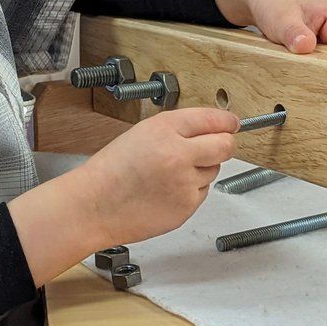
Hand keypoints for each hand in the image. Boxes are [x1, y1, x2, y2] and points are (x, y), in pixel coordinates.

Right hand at [8, 107, 237, 285]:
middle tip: (218, 147)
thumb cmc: (111, 171)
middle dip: (225, 145)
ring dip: (201, 171)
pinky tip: (165, 191)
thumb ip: (177, 130)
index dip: (226, 121)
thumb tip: (212, 129)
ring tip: (169, 175)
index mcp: (164, 129)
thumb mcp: (141, 134)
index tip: (232, 124)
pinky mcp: (186, 206)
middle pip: (225, 146)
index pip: (211, 119)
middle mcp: (178, 154)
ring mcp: (185, 183)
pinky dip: (190, 192)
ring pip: (213, 171)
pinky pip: (201, 193)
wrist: (94, 205)